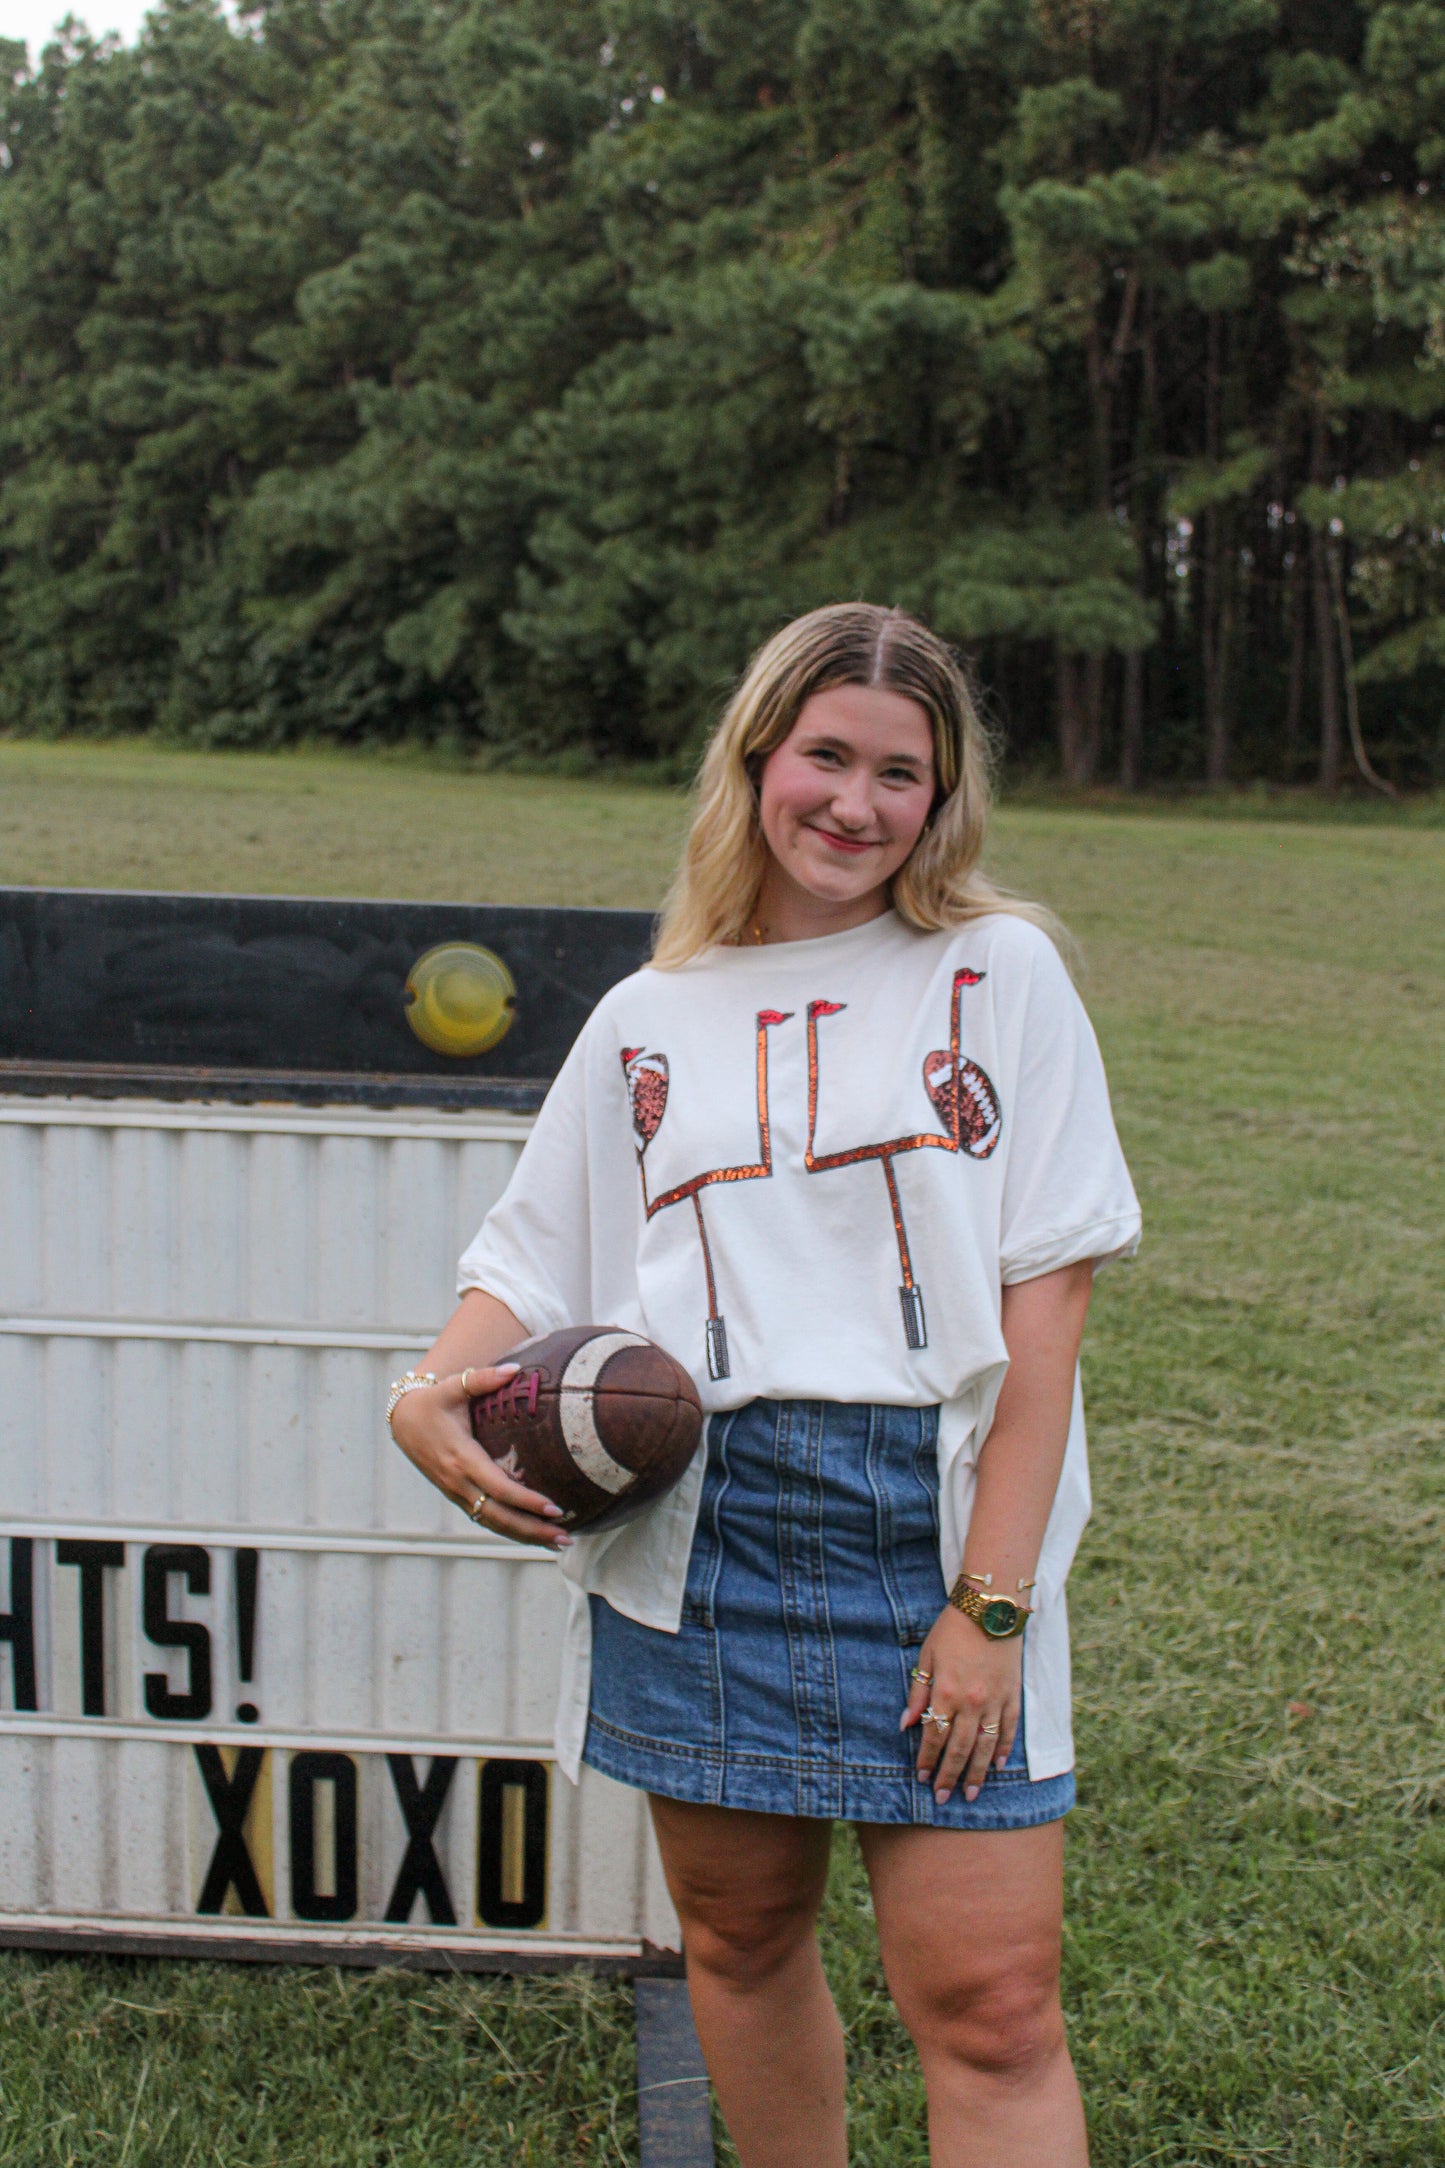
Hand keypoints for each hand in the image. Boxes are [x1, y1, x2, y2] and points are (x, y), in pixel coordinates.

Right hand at [389, 1366, 570, 1550]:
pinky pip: (485, 1519)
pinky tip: (535, 1536)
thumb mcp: (453, 1386)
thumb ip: (483, 1378)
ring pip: (493, 1523)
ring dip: (526, 1536)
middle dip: (532, 1529)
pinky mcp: (457, 1496)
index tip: (554, 1508)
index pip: (498, 1487)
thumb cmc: (434, 1401)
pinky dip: (510, 1531)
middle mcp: (458, 1481)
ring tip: (560, 1543)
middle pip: (498, 1515)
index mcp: (461, 1457)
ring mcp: (456, 1492)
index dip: (525, 1501)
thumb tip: (514, 1369)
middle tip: (566, 1537)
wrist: (403, 1420)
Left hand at [900, 1606, 1022, 1804]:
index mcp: (946, 1692)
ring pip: (986, 1747)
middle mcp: (971, 1702)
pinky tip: (999, 1766)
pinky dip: (1004, 1750)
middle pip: (959, 1749)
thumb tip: (906, 1724)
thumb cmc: (953, 1629)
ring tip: (970, 1794)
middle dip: (949, 1775)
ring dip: (977, 1773)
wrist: (990, 1608)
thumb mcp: (927, 1656)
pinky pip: (1009, 1730)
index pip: (934, 1736)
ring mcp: (995, 1701)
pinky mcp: (1013, 1696)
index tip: (922, 1778)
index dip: (927, 1760)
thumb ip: (918, 1692)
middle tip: (943, 1798)